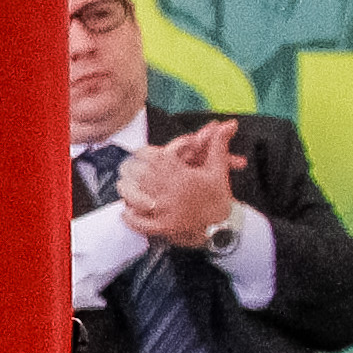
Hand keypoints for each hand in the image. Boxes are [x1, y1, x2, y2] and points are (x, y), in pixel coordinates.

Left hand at [120, 120, 243, 247]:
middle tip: (127, 168)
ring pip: (135, 196)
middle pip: (139, 174)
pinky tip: (126, 212)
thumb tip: (228, 124)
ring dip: (127, 191)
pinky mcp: (165, 228)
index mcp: (183, 175)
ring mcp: (167, 210)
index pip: (153, 157)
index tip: (140, 154)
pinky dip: (130, 217)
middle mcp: (173, 191)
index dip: (144, 153)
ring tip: (124, 185)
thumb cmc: (218, 198)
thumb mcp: (218, 169)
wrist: (226, 227)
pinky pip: (140, 223)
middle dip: (131, 169)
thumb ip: (217, 144)